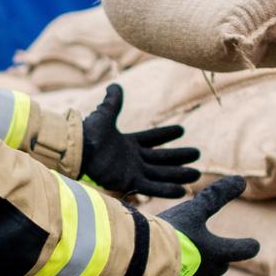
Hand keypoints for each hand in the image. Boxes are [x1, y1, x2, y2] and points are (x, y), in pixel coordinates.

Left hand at [80, 84, 200, 198]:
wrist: (78, 149)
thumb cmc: (89, 133)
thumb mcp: (104, 114)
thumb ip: (113, 102)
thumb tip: (115, 85)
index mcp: (128, 142)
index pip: (152, 138)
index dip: (165, 135)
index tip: (182, 130)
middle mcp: (132, 158)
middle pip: (162, 157)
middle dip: (179, 157)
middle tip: (197, 154)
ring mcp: (132, 170)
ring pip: (161, 173)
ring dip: (178, 174)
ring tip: (196, 174)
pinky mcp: (129, 182)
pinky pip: (152, 187)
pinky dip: (166, 189)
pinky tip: (182, 190)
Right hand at [159, 174, 260, 275]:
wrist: (143, 259)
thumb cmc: (174, 233)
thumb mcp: (195, 209)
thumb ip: (217, 195)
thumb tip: (242, 179)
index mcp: (218, 253)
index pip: (243, 251)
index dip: (249, 245)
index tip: (254, 243)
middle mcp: (207, 270)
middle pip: (221, 266)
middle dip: (222, 259)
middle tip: (223, 254)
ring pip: (202, 275)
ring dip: (202, 266)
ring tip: (195, 257)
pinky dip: (182, 270)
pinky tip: (173, 263)